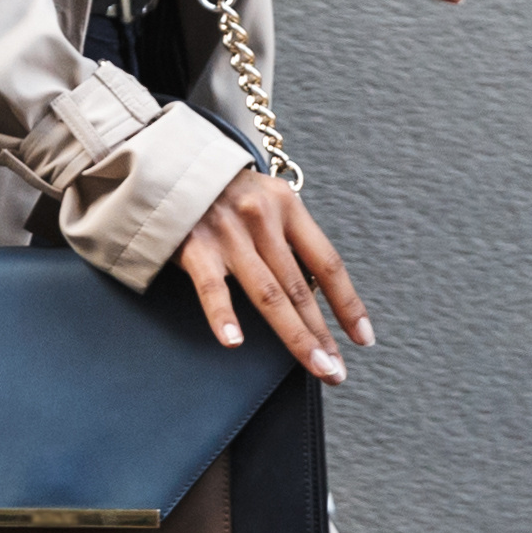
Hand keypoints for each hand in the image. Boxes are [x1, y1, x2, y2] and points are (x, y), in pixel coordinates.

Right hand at [172, 168, 370, 381]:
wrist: (169, 161)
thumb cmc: (223, 189)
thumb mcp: (266, 198)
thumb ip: (287, 237)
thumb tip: (313, 292)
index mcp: (288, 207)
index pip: (327, 263)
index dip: (348, 304)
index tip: (361, 338)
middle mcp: (263, 219)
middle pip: (300, 288)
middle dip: (322, 334)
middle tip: (336, 371)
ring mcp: (229, 234)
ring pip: (269, 294)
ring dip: (294, 335)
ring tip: (313, 366)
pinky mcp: (194, 246)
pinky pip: (211, 288)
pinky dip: (223, 315)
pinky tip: (234, 342)